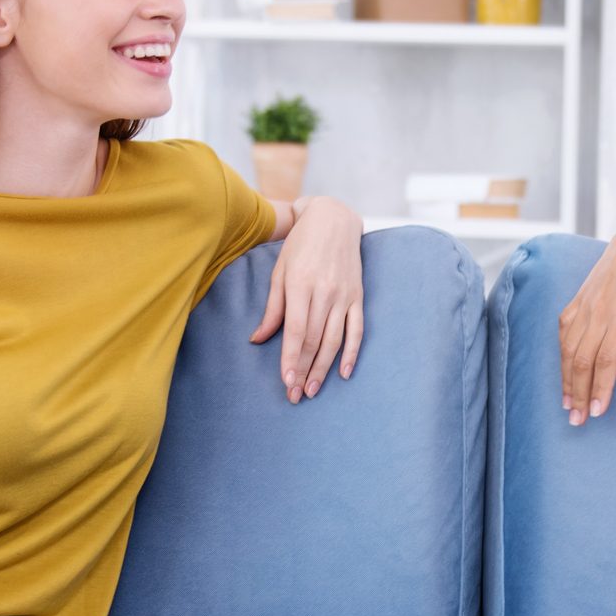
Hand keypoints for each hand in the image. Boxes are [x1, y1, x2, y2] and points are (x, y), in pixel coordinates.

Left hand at [252, 195, 364, 402]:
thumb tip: (258, 339)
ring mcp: (344, 295)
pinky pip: (357, 330)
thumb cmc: (300, 246)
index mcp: (300, 284)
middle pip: (314, 340)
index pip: (296, 331)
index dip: (290, 359)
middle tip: (295, 395)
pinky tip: (345, 372)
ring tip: (312, 390)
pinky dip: (352, 353)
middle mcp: (324, 291)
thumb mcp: (279, 271)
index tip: (285, 381)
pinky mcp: (358, 297)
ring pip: (334, 340)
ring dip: (323, 368)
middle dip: (303, 370)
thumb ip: (272, 308)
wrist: (334, 219)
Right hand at [558, 219, 615, 427]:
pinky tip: (564, 377)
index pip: (606, 361)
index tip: (598, 412)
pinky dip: (562, 358)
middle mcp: (598, 313)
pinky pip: (563, 335)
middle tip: (578, 421)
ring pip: (568, 350)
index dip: (600, 388)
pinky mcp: (574, 303)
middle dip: (579, 394)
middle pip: (582, 361)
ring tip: (568, 406)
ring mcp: (583, 307)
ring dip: (566, 381)